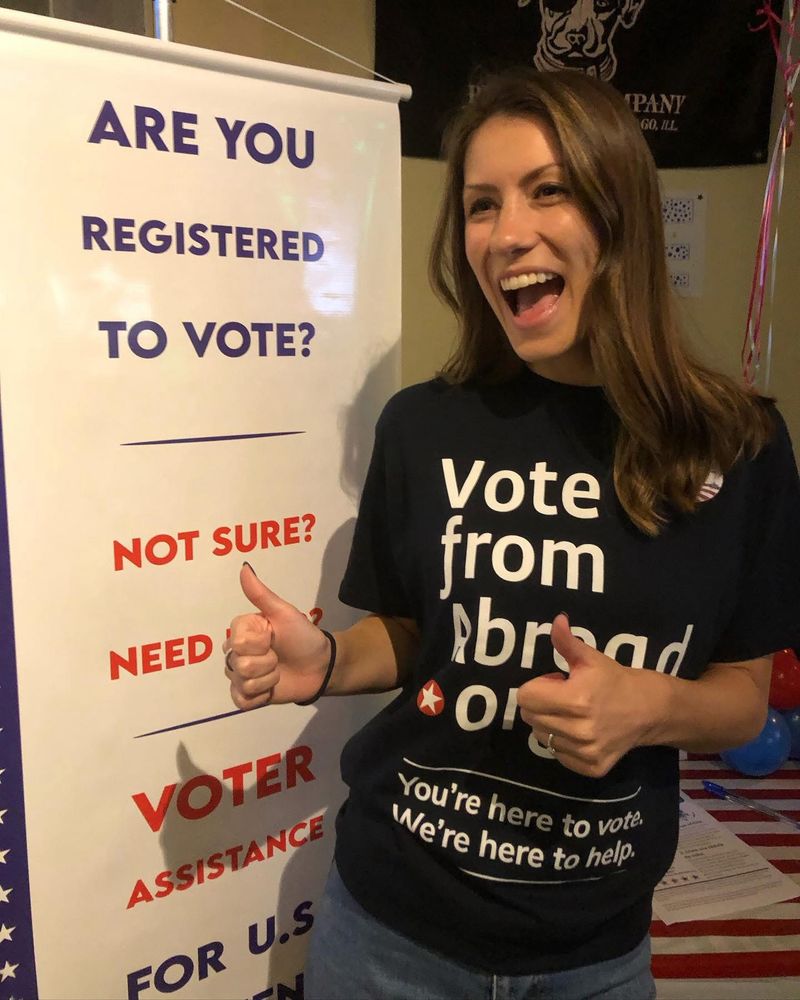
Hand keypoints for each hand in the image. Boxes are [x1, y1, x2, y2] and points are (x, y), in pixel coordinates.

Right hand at [223, 563, 330, 709]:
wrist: (321, 665)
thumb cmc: (303, 636)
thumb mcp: (285, 613)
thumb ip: (261, 594)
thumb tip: (244, 567)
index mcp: (241, 631)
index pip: (235, 642)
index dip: (258, 644)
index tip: (272, 638)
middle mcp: (236, 652)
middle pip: (238, 665)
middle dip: (266, 663)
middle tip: (278, 657)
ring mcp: (240, 676)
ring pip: (242, 683)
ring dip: (268, 679)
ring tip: (278, 672)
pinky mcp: (246, 697)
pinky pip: (241, 701)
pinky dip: (260, 696)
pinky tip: (272, 688)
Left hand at [517, 614, 651, 776]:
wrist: (648, 710)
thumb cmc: (614, 680)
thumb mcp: (590, 658)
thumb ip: (567, 642)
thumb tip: (557, 620)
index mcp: (575, 700)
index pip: (525, 696)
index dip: (538, 686)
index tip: (557, 682)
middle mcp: (578, 730)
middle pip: (530, 717)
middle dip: (541, 704)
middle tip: (564, 697)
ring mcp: (585, 752)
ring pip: (541, 737)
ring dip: (550, 724)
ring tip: (573, 714)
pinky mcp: (590, 768)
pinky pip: (557, 754)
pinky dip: (563, 743)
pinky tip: (581, 730)